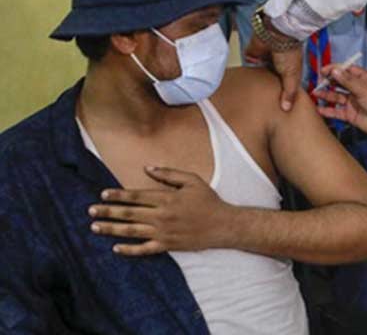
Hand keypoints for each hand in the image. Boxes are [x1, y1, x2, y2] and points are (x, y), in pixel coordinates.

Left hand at [88, 166, 234, 255]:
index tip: (103, 194)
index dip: (118, 195)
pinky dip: (129, 250)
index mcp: (167, 198)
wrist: (223, 225)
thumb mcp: (192, 180)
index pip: (136, 196)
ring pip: (132, 231)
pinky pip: (144, 249)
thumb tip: (147, 168)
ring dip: (111, 229)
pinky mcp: (167, 245)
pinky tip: (115, 248)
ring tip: (95, 227)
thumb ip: (169, 174)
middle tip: (90, 211)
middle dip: (107, 212)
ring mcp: (164, 232)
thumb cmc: (208, 200)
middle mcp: (162, 215)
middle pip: (128, 213)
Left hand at [244, 34, 303, 112]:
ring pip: (258, 77)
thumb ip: (289, 92)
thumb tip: (287, 109)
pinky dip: (246, 75)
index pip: (284, 86)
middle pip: (270, 82)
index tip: (276, 108)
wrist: (275, 34)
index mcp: (287, 71)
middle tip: (261, 106)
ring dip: (256, 83)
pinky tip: (243, 86)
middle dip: (267, 91)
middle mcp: (275, 66)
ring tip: (251, 99)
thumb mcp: (292, 76)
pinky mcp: (252, 57)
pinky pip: (247, 68)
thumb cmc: (288, 51)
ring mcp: (263, 61)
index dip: (281, 96)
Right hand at [314, 65, 366, 138]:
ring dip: (326, 95)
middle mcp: (357, 89)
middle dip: (328, 82)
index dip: (335, 69)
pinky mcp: (351, 114)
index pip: (346, 70)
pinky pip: (337, 111)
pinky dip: (328, 111)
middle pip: (339, 83)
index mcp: (363, 78)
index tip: (323, 71)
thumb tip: (335, 70)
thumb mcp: (364, 88)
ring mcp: (353, 102)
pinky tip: (319, 109)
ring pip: (336, 97)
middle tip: (318, 82)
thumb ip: (347, 81)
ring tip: (315, 94)